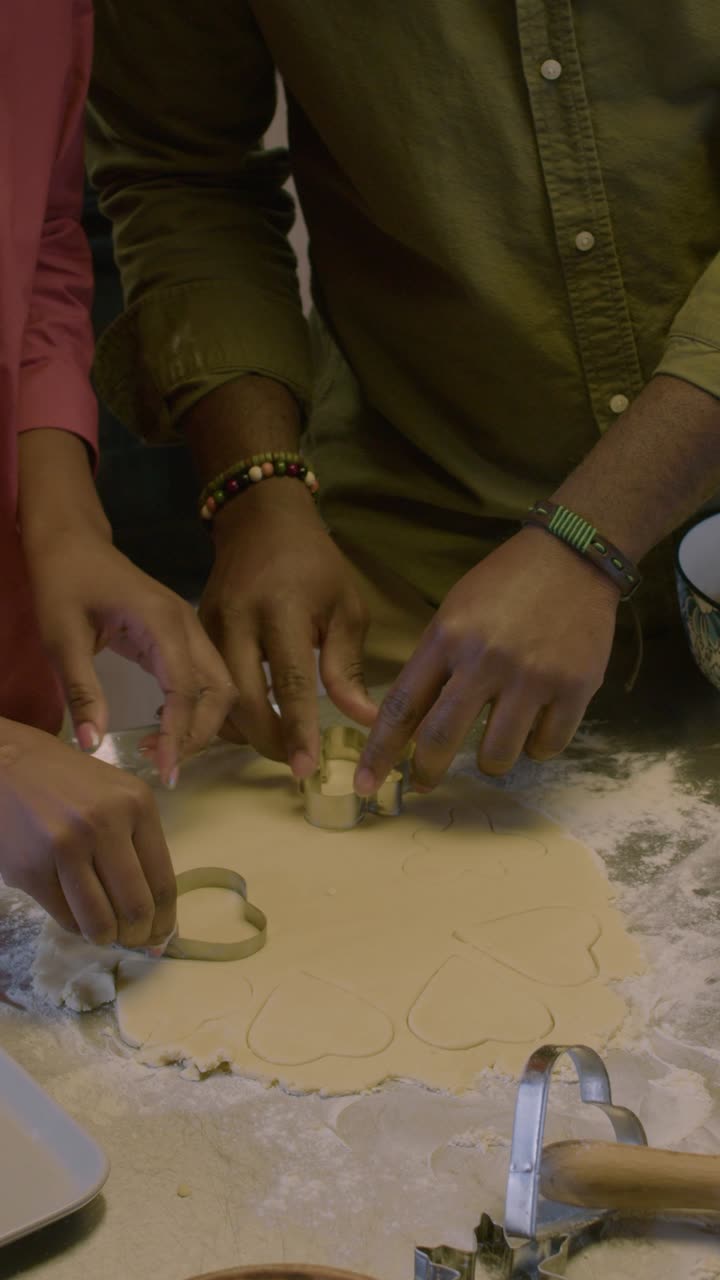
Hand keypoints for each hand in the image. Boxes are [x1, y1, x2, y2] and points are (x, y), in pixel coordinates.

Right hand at [0, 721, 175, 946]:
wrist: (8, 765)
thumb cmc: (70, 784)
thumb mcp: (118, 798)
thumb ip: (138, 847)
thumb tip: (156, 917)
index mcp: (137, 804)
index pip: (162, 881)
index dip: (164, 920)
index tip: (160, 935)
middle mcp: (105, 824)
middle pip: (135, 907)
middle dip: (137, 936)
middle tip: (132, 940)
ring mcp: (65, 847)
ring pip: (99, 921)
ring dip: (106, 938)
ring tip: (104, 933)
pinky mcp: (31, 869)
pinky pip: (64, 918)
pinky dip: (76, 927)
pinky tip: (77, 915)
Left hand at [25, 529, 235, 785]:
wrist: (71, 541)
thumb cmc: (63, 582)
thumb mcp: (61, 637)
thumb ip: (81, 690)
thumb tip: (92, 743)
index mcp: (162, 622)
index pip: (187, 689)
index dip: (179, 734)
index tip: (164, 772)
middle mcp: (187, 625)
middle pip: (220, 690)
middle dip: (199, 733)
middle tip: (160, 763)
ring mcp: (189, 629)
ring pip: (219, 685)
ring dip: (200, 723)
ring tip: (159, 748)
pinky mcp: (181, 636)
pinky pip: (204, 678)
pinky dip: (194, 708)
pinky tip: (163, 724)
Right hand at [200, 481, 376, 776]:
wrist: (260, 521)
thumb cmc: (314, 565)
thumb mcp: (345, 607)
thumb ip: (347, 667)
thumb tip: (365, 722)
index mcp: (283, 610)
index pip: (290, 682)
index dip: (298, 730)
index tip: (306, 769)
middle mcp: (239, 620)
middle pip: (244, 698)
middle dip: (267, 740)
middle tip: (291, 765)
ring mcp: (210, 625)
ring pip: (216, 696)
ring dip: (243, 731)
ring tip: (274, 747)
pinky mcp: (195, 630)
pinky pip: (204, 684)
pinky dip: (224, 711)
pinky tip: (247, 724)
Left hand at [355, 526, 619, 791]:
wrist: (573, 556)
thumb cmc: (506, 584)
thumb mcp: (455, 611)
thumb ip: (434, 663)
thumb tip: (409, 723)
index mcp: (448, 637)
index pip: (401, 706)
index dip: (380, 752)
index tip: (365, 784)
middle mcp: (486, 659)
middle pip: (441, 739)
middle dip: (425, 772)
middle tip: (422, 781)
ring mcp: (532, 676)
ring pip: (496, 756)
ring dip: (489, 762)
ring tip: (494, 744)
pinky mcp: (575, 687)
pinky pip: (545, 746)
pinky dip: (535, 747)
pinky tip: (534, 725)